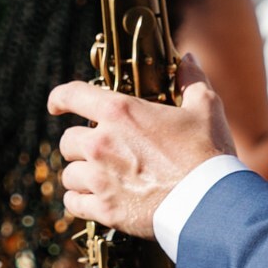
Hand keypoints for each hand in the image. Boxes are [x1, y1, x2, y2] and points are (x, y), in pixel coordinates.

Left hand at [49, 56, 234, 238]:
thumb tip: (187, 58)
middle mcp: (101, 144)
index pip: (71, 95)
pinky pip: (74, 203)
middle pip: (67, 141)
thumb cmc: (208, 152)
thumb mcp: (205, 108)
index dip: (59, 98)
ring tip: (99, 180)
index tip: (56, 105)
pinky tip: (94, 201)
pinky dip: (80, 201)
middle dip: (79, 145)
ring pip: (69, 175)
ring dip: (81, 176)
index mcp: (120, 113)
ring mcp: (99, 179)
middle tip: (98, 152)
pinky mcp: (104, 209)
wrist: (210, 203)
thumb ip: (191, 79)